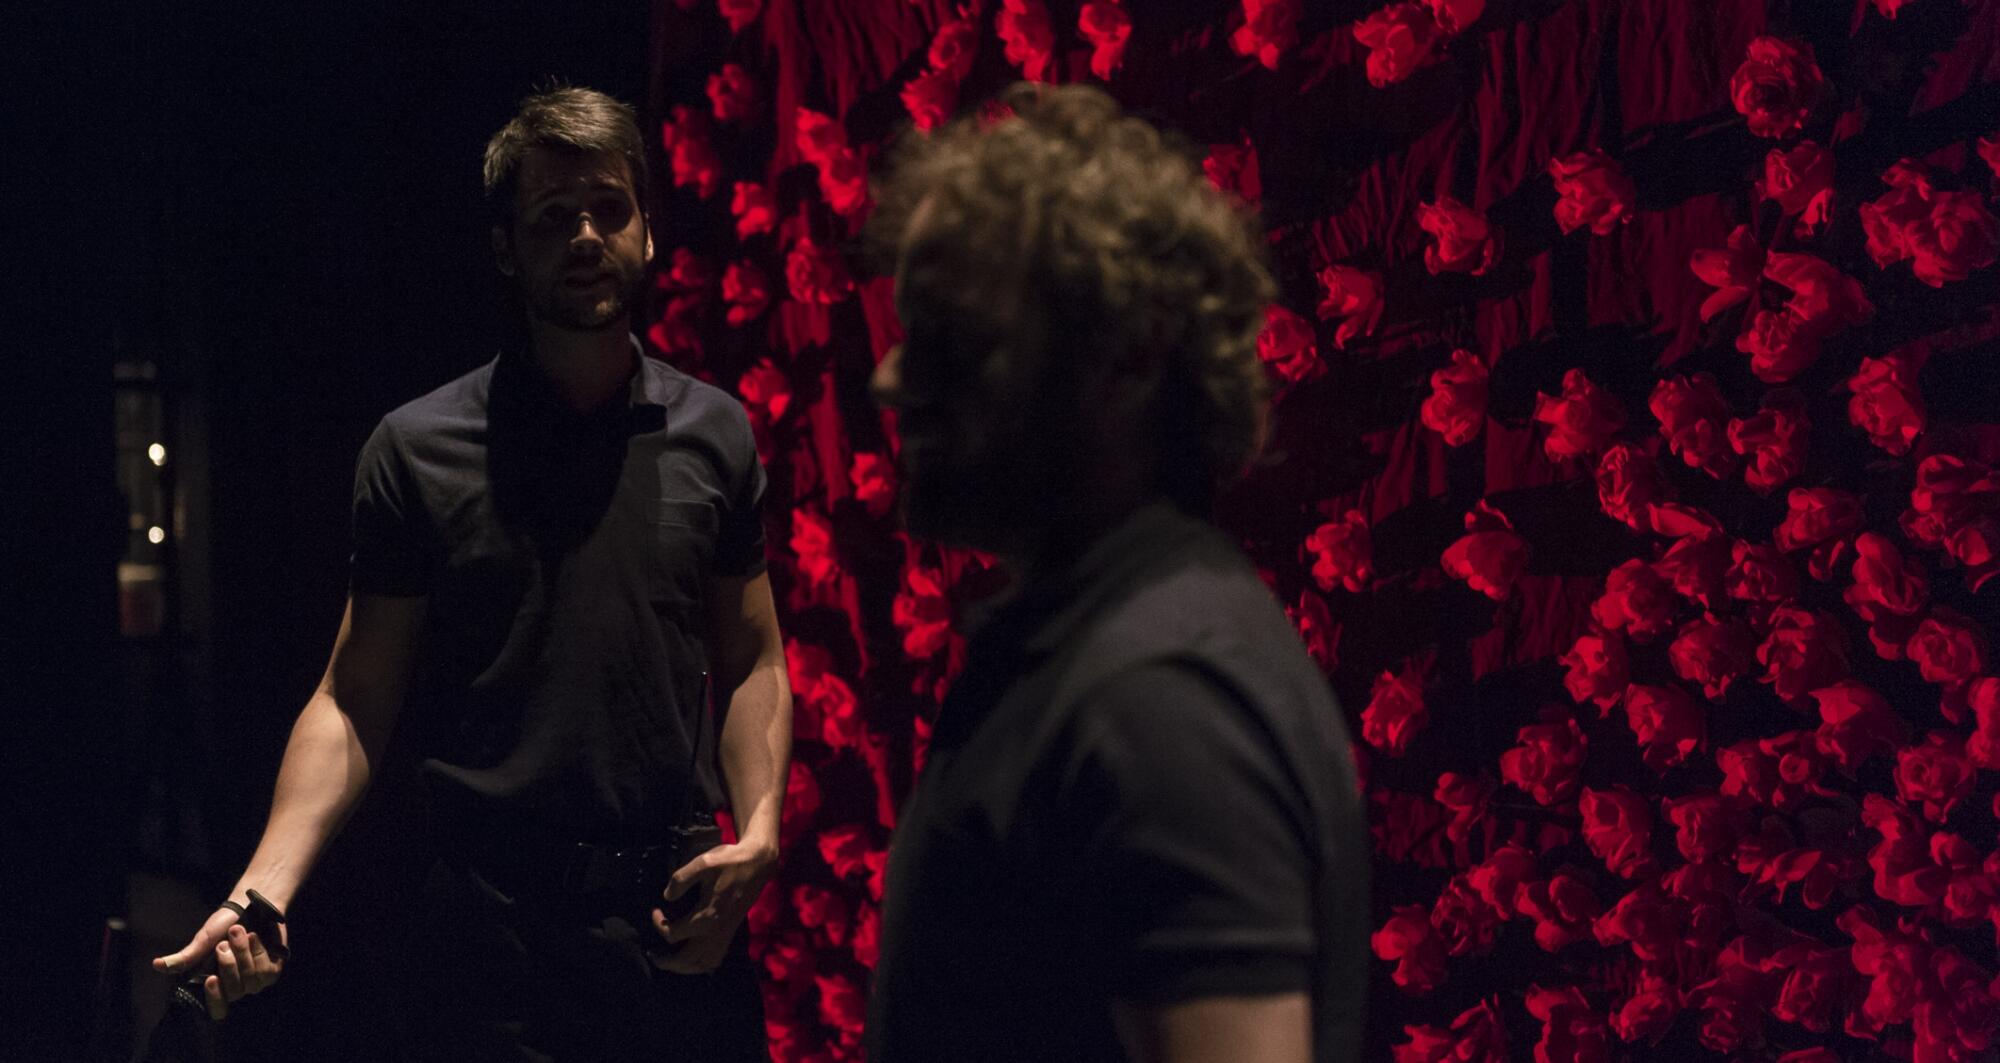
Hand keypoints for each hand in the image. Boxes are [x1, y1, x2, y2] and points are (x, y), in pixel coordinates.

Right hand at [151, 906, 288, 1019]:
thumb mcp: (203, 941)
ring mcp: (256, 981)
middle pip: (234, 990)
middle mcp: (237, 987)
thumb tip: (156, 965)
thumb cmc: (225, 925)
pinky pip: (266, 970)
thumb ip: (185, 957)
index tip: (211, 978)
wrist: (252, 907)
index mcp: (217, 984)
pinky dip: (258, 950)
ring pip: (251, 978)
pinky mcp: (273, 971)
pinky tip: (255, 937)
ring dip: (243, 952)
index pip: (217, 1011)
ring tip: (239, 933)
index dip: (215, 1000)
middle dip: (229, 963)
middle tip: (223, 943)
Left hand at [649, 840, 776, 973]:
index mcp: (706, 917)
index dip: (658, 924)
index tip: (655, 909)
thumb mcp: (703, 863)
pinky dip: (701, 964)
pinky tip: (693, 957)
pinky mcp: (730, 933)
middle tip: (652, 953)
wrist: (757, 864)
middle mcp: (715, 932)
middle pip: (686, 960)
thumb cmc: (729, 862)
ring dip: (684, 967)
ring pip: (702, 965)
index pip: (673, 934)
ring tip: (670, 960)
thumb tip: (667, 896)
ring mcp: (725, 935)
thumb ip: (681, 879)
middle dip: (666, 961)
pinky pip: (715, 959)